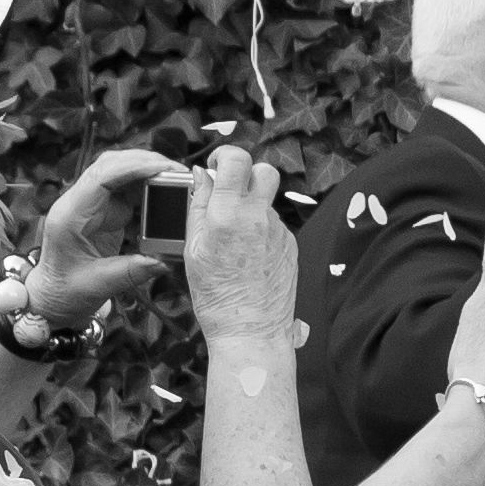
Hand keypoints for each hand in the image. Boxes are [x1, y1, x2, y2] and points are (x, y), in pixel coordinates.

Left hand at [26, 149, 178, 331]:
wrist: (53, 297)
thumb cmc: (66, 292)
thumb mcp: (99, 285)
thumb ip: (133, 271)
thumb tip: (166, 260)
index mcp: (71, 216)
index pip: (101, 177)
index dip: (133, 167)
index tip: (164, 168)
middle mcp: (79, 204)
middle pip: (111, 165)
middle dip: (146, 162)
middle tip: (180, 172)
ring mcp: (92, 206)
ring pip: (121, 173)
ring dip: (150, 171)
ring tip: (179, 180)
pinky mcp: (105, 212)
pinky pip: (128, 190)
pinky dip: (149, 187)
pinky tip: (168, 193)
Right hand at [180, 146, 299, 348]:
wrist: (251, 329)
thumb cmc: (215, 294)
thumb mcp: (193, 248)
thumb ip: (197, 207)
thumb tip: (202, 175)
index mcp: (229, 215)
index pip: (237, 160)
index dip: (225, 156)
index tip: (216, 167)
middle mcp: (259, 218)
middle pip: (264, 171)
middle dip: (246, 175)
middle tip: (229, 193)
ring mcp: (279, 231)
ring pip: (267, 202)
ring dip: (250, 207)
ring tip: (233, 236)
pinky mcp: (291, 245)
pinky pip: (273, 225)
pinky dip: (260, 230)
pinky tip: (248, 254)